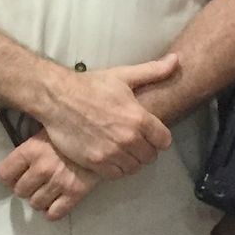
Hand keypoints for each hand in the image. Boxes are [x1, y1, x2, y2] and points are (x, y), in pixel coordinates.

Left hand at [0, 135, 97, 219]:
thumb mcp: (48, 129)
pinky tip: (55, 203)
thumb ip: (32, 144)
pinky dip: (52, 212)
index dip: (8, 177)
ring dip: (38, 200)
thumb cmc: (73, 130)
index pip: (5, 173)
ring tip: (46, 192)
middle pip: (20, 191)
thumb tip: (18, 156)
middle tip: (34, 183)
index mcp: (31, 150)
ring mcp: (58, 183)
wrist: (105, 136)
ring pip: (35, 204)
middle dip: (25, 188)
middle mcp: (42, 168)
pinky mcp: (75, 194)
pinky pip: (55, 213)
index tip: (14, 176)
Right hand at [34, 55, 177, 177]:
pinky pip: (116, 174)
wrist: (57, 98)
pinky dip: (116, 168)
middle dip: (145, 149)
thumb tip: (177, 60)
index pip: (164, 141)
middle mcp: (128, 138)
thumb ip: (153, 71)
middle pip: (150, 156)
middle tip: (135, 142)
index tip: (150, 134)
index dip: (159, 137)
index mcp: (139, 118)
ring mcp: (111, 153)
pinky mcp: (95, 163)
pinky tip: (110, 157)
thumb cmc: (91, 86)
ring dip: (131, 160)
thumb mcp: (123, 75)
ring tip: (123, 150)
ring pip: (134, 168)